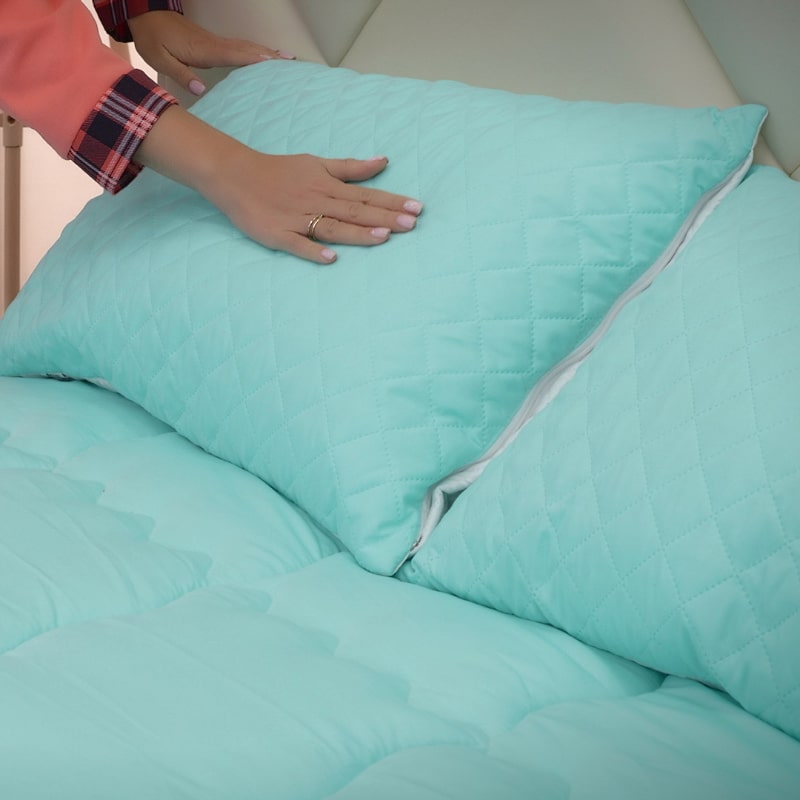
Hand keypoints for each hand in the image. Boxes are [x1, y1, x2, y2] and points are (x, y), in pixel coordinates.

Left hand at [127, 11, 292, 96]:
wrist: (146, 16)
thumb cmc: (152, 38)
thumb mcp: (159, 59)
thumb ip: (182, 75)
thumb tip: (202, 90)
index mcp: (202, 50)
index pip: (233, 54)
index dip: (253, 58)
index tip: (272, 62)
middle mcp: (213, 44)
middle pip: (246, 49)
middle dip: (269, 55)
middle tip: (291, 62)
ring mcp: (215, 42)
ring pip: (245, 46)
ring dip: (266, 52)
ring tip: (287, 59)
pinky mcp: (213, 43)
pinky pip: (240, 47)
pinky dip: (255, 51)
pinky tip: (264, 55)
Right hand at [136, 106, 422, 263]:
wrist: (234, 174)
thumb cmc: (279, 170)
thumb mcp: (316, 163)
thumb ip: (350, 167)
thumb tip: (383, 161)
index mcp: (327, 185)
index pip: (366, 196)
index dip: (393, 202)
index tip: (418, 208)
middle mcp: (316, 201)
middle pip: (356, 212)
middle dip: (385, 218)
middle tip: (412, 225)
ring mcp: (297, 219)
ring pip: (332, 227)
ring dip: (357, 233)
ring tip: (383, 238)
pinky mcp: (277, 234)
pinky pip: (297, 244)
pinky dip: (312, 250)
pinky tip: (331, 258)